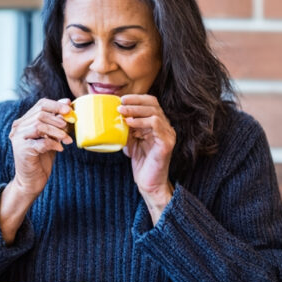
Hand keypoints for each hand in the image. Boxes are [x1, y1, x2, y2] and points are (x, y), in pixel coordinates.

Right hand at [0, 99, 72, 243]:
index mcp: (24, 121)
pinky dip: (53, 144)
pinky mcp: (22, 150)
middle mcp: (18, 128)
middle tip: (69, 126)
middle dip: (58, 119)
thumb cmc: (42, 158)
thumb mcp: (51, 136)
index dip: (56, 104)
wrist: (32, 180)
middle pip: (40, 114)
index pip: (40, 104)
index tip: (69, 109)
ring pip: (39, 125)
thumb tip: (67, 102)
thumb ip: (56, 121)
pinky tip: (60, 149)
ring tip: (66, 139)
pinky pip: (41, 142)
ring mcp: (18, 139)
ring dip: (57, 131)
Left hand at [120, 94, 175, 222]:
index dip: (137, 98)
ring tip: (122, 112)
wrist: (149, 183)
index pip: (151, 103)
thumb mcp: (130, 141)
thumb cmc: (141, 162)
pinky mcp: (167, 143)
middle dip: (135, 102)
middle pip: (153, 104)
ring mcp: (168, 134)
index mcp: (158, 124)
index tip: (121, 99)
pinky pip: (156, 126)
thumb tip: (113, 116)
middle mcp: (165, 127)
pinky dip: (142, 122)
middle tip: (120, 104)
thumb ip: (126, 128)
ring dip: (136, 111)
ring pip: (155, 113)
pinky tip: (130, 124)